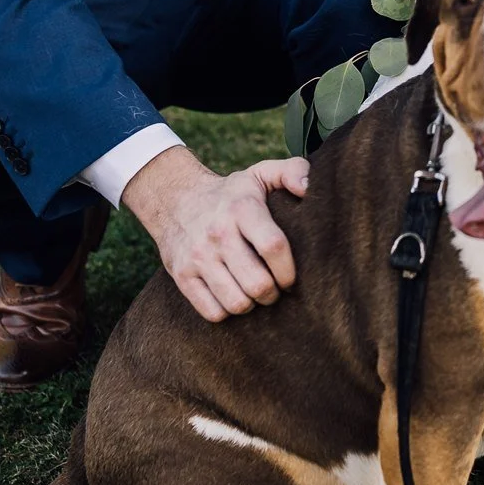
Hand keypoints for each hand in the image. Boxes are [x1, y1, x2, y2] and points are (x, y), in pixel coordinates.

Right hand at [121, 148, 308, 321]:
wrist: (174, 199)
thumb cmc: (231, 194)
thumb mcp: (260, 174)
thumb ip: (292, 172)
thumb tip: (309, 189)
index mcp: (242, 208)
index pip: (273, 247)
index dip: (289, 271)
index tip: (291, 277)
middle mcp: (218, 233)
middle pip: (258, 284)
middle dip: (274, 293)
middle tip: (275, 288)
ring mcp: (197, 256)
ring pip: (237, 303)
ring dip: (253, 304)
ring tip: (255, 292)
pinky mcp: (182, 275)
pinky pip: (213, 312)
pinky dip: (228, 311)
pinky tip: (233, 296)